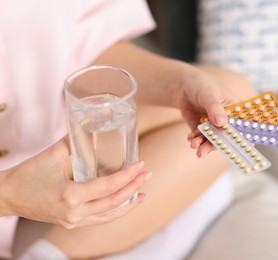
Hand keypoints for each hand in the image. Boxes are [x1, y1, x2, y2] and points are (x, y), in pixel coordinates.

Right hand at [0, 137, 149, 228]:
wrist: (8, 196)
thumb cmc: (28, 174)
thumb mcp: (53, 154)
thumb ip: (76, 141)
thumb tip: (95, 128)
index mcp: (71, 195)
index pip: (109, 186)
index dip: (128, 175)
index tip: (140, 164)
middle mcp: (75, 212)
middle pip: (114, 202)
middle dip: (134, 188)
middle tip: (147, 174)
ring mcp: (74, 221)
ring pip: (110, 215)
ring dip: (129, 204)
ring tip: (144, 194)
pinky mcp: (72, 223)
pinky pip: (100, 220)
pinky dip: (115, 212)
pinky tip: (125, 204)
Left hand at [174, 64, 239, 157]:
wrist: (182, 86)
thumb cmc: (202, 84)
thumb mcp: (209, 94)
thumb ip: (215, 108)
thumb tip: (222, 123)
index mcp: (235, 110)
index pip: (242, 126)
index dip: (242, 137)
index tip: (237, 148)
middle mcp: (226, 120)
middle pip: (226, 136)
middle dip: (215, 144)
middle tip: (203, 151)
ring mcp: (214, 125)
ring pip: (212, 139)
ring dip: (203, 144)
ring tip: (194, 145)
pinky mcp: (202, 128)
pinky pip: (201, 137)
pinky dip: (196, 140)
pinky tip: (190, 138)